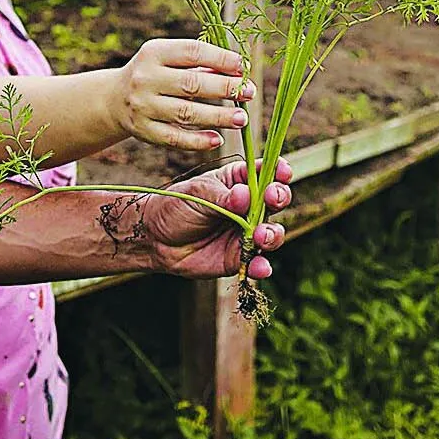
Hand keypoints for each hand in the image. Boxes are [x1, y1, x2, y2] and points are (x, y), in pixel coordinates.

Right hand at [111, 38, 254, 151]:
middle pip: (192, 84)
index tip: (243, 66)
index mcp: (154, 53)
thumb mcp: (169, 61)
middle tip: (249, 92)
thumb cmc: (155, 75)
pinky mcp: (144, 131)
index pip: (192, 52)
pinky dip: (198, 141)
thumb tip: (240, 71)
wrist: (114, 99)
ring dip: (218, 117)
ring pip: (186, 114)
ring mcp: (143, 106)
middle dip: (226, 88)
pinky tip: (217, 139)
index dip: (221, 59)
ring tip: (242, 118)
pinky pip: (175, 138)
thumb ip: (200, 64)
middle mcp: (145, 78)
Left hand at [140, 159, 292, 278]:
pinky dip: (262, 266)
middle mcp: (249, 206)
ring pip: (272, 233)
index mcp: (240, 180)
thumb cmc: (177, 206)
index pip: (266, 172)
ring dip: (272, 234)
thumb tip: (245, 195)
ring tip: (261, 236)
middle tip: (273, 199)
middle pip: (276, 200)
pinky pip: (257, 262)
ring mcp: (247, 232)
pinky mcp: (240, 257)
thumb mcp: (198, 194)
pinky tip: (261, 267)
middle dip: (280, 198)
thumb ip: (222, 198)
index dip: (279, 171)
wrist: (156, 238)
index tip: (283, 172)